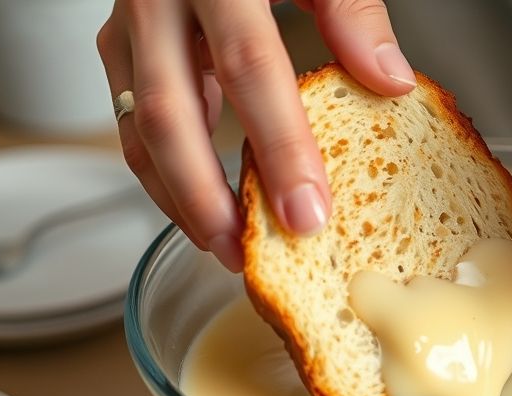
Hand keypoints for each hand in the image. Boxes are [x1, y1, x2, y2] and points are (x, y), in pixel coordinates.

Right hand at [96, 0, 414, 271]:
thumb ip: (350, 9)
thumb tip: (390, 80)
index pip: (250, 67)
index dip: (279, 147)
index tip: (309, 213)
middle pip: (168, 114)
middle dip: (205, 197)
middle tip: (244, 255)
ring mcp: (129, 25)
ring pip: (136, 128)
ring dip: (176, 197)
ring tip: (222, 246)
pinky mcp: (120, 47)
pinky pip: (129, 121)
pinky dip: (164, 172)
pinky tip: (200, 205)